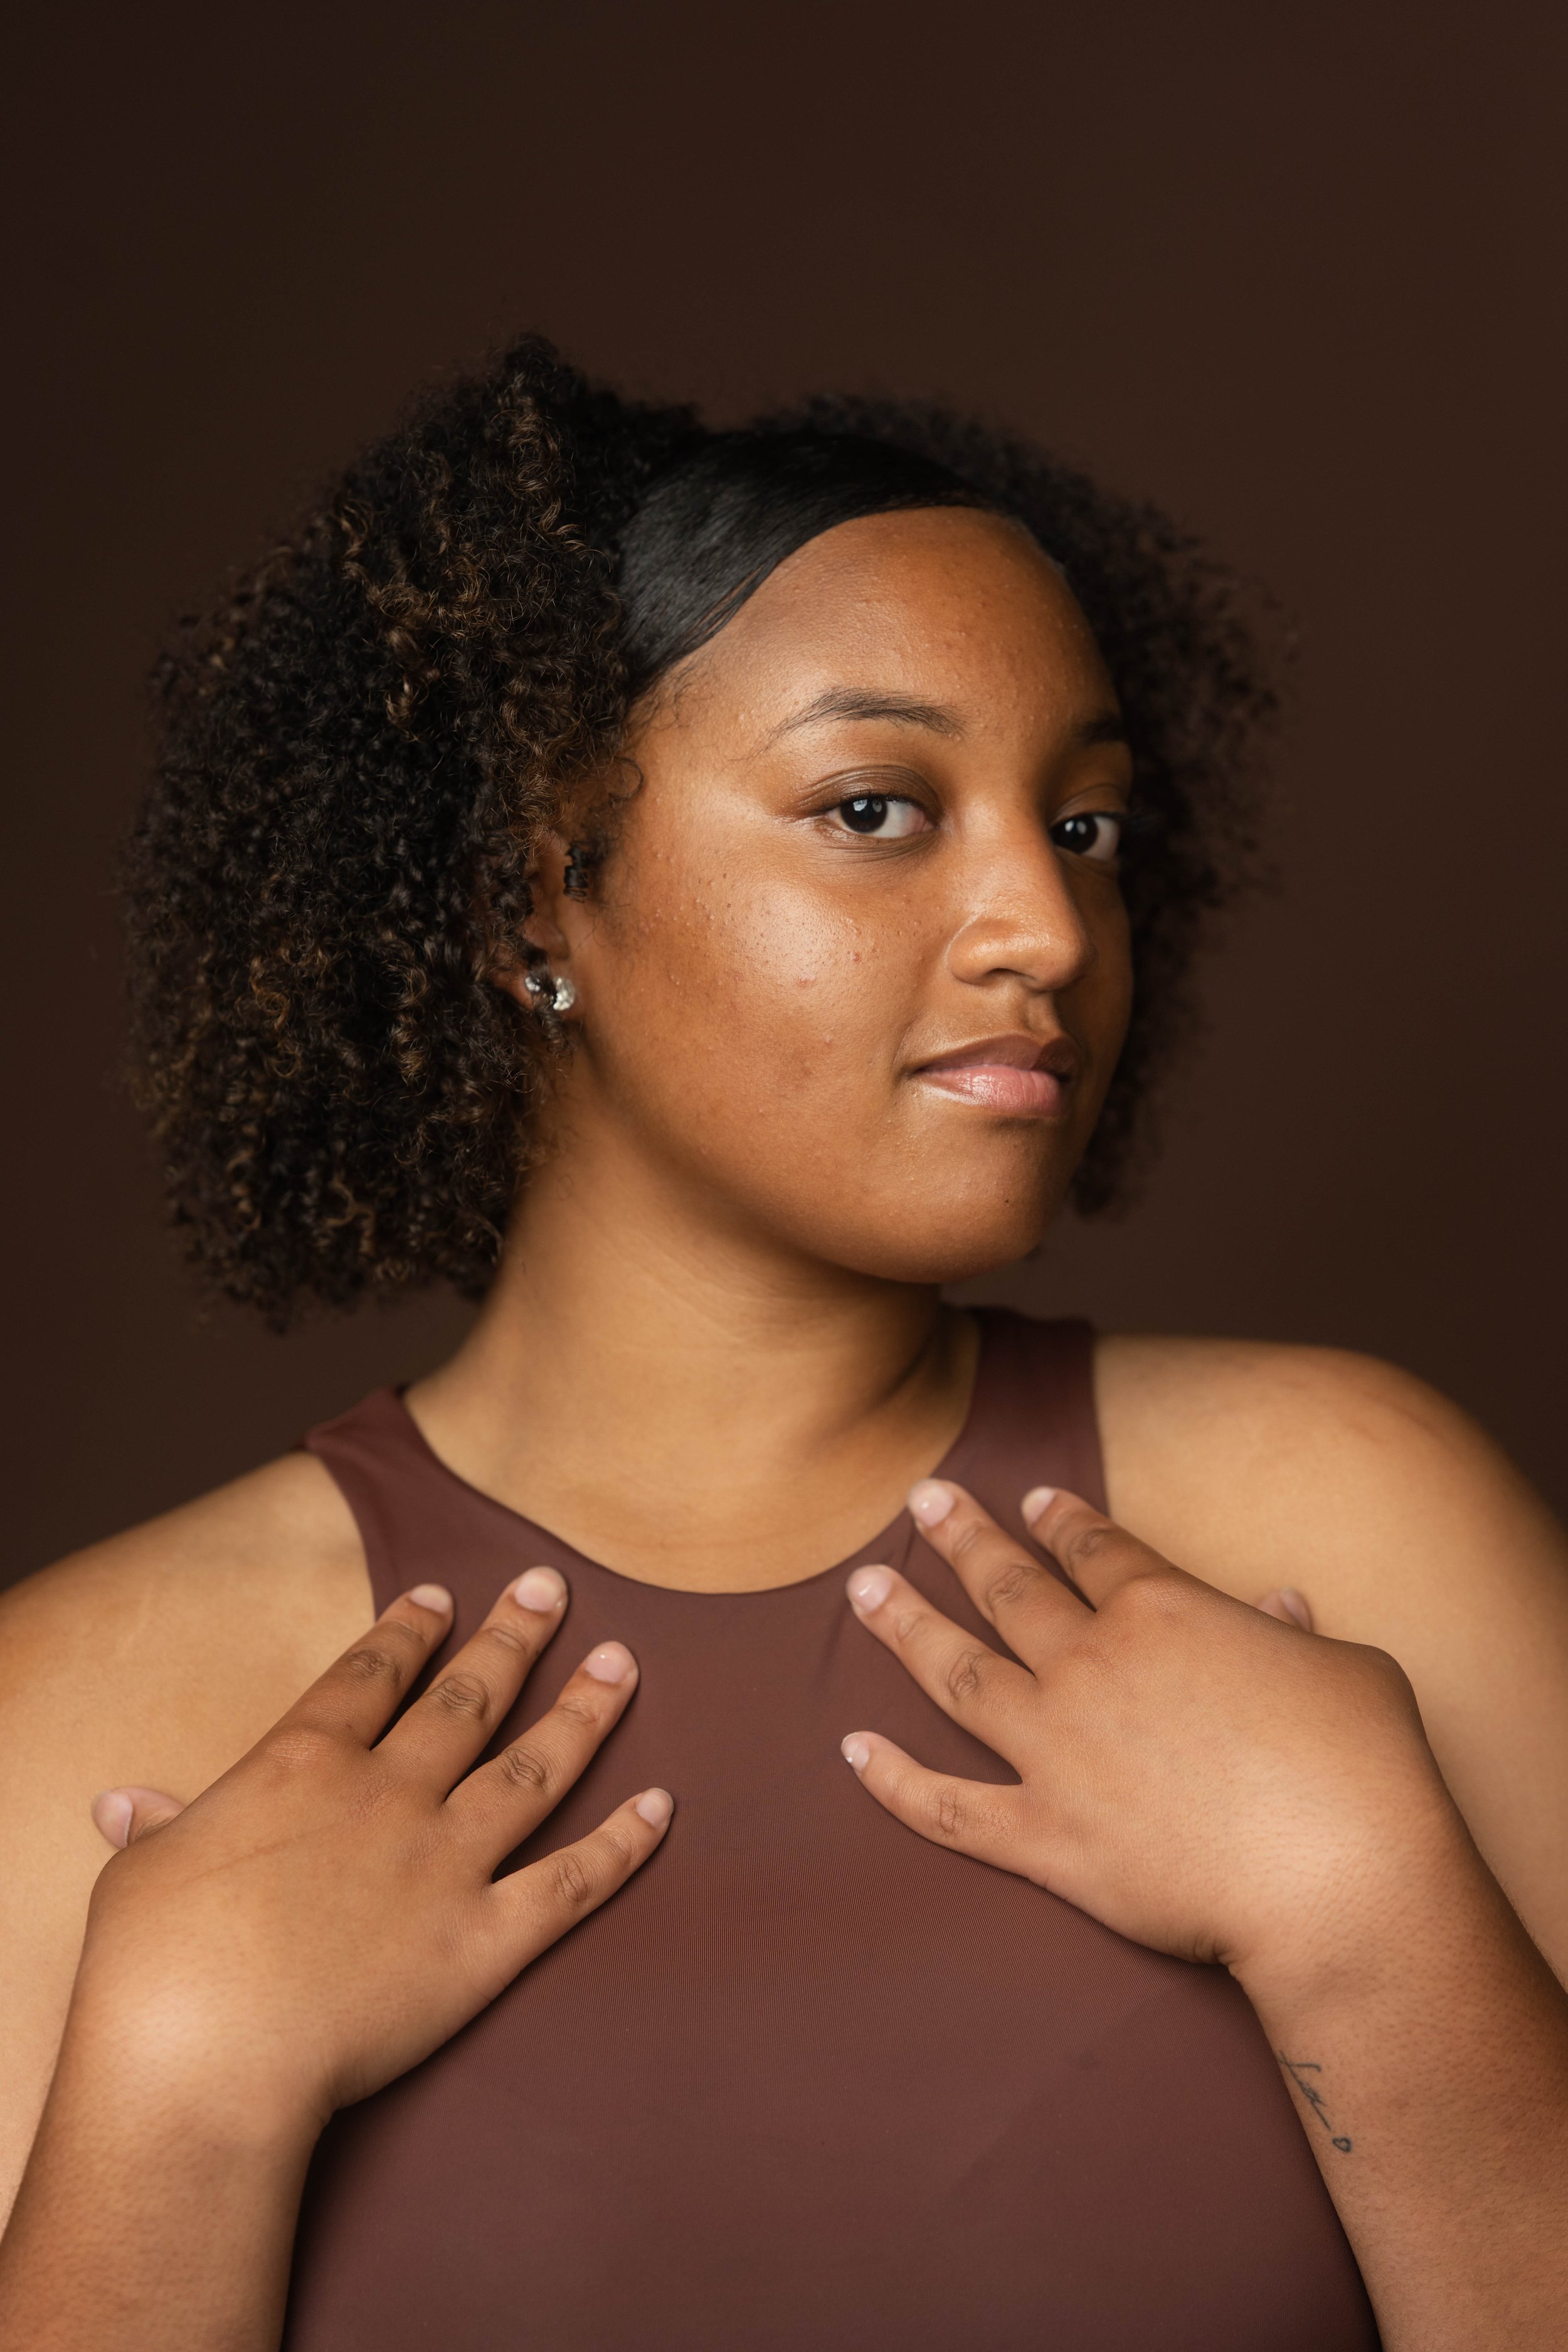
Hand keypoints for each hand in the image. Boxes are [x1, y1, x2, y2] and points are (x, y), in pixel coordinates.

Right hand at [75, 1570, 670, 2138]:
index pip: (369, 1674)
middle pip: (466, 1697)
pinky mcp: (484, 1943)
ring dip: (584, 1713)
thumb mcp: (143, 1874)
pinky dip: (624, 1846)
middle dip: (514, 1638)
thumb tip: (125, 1802)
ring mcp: (445, 1865)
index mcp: (303, 1763)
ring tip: (624, 1662)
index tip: (442, 1596)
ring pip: (534, 1769)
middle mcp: (389, 1796)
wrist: (205, 2063)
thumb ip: (158, 1827)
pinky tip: (663, 1807)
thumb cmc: (155, 1971)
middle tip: (551, 1587)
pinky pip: (571, 1883)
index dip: (410, 1629)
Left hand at [840, 1481, 1461, 1995]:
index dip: (1059, 1519)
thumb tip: (1282, 1607)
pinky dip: (893, 1780)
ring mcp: (1057, 1751)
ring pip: (957, 1672)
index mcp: (1164, 1611)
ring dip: (904, 1625)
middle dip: (960, 1537)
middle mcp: (1092, 1666)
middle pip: (1007, 1587)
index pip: (1095, 1548)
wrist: (1339, 1882)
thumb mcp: (1347, 1669)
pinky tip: (851, 1750)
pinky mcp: (1044, 1837)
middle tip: (920, 1498)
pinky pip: (947, 1805)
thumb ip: (1294, 1637)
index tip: (1030, 1498)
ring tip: (861, 1588)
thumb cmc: (1362, 1769)